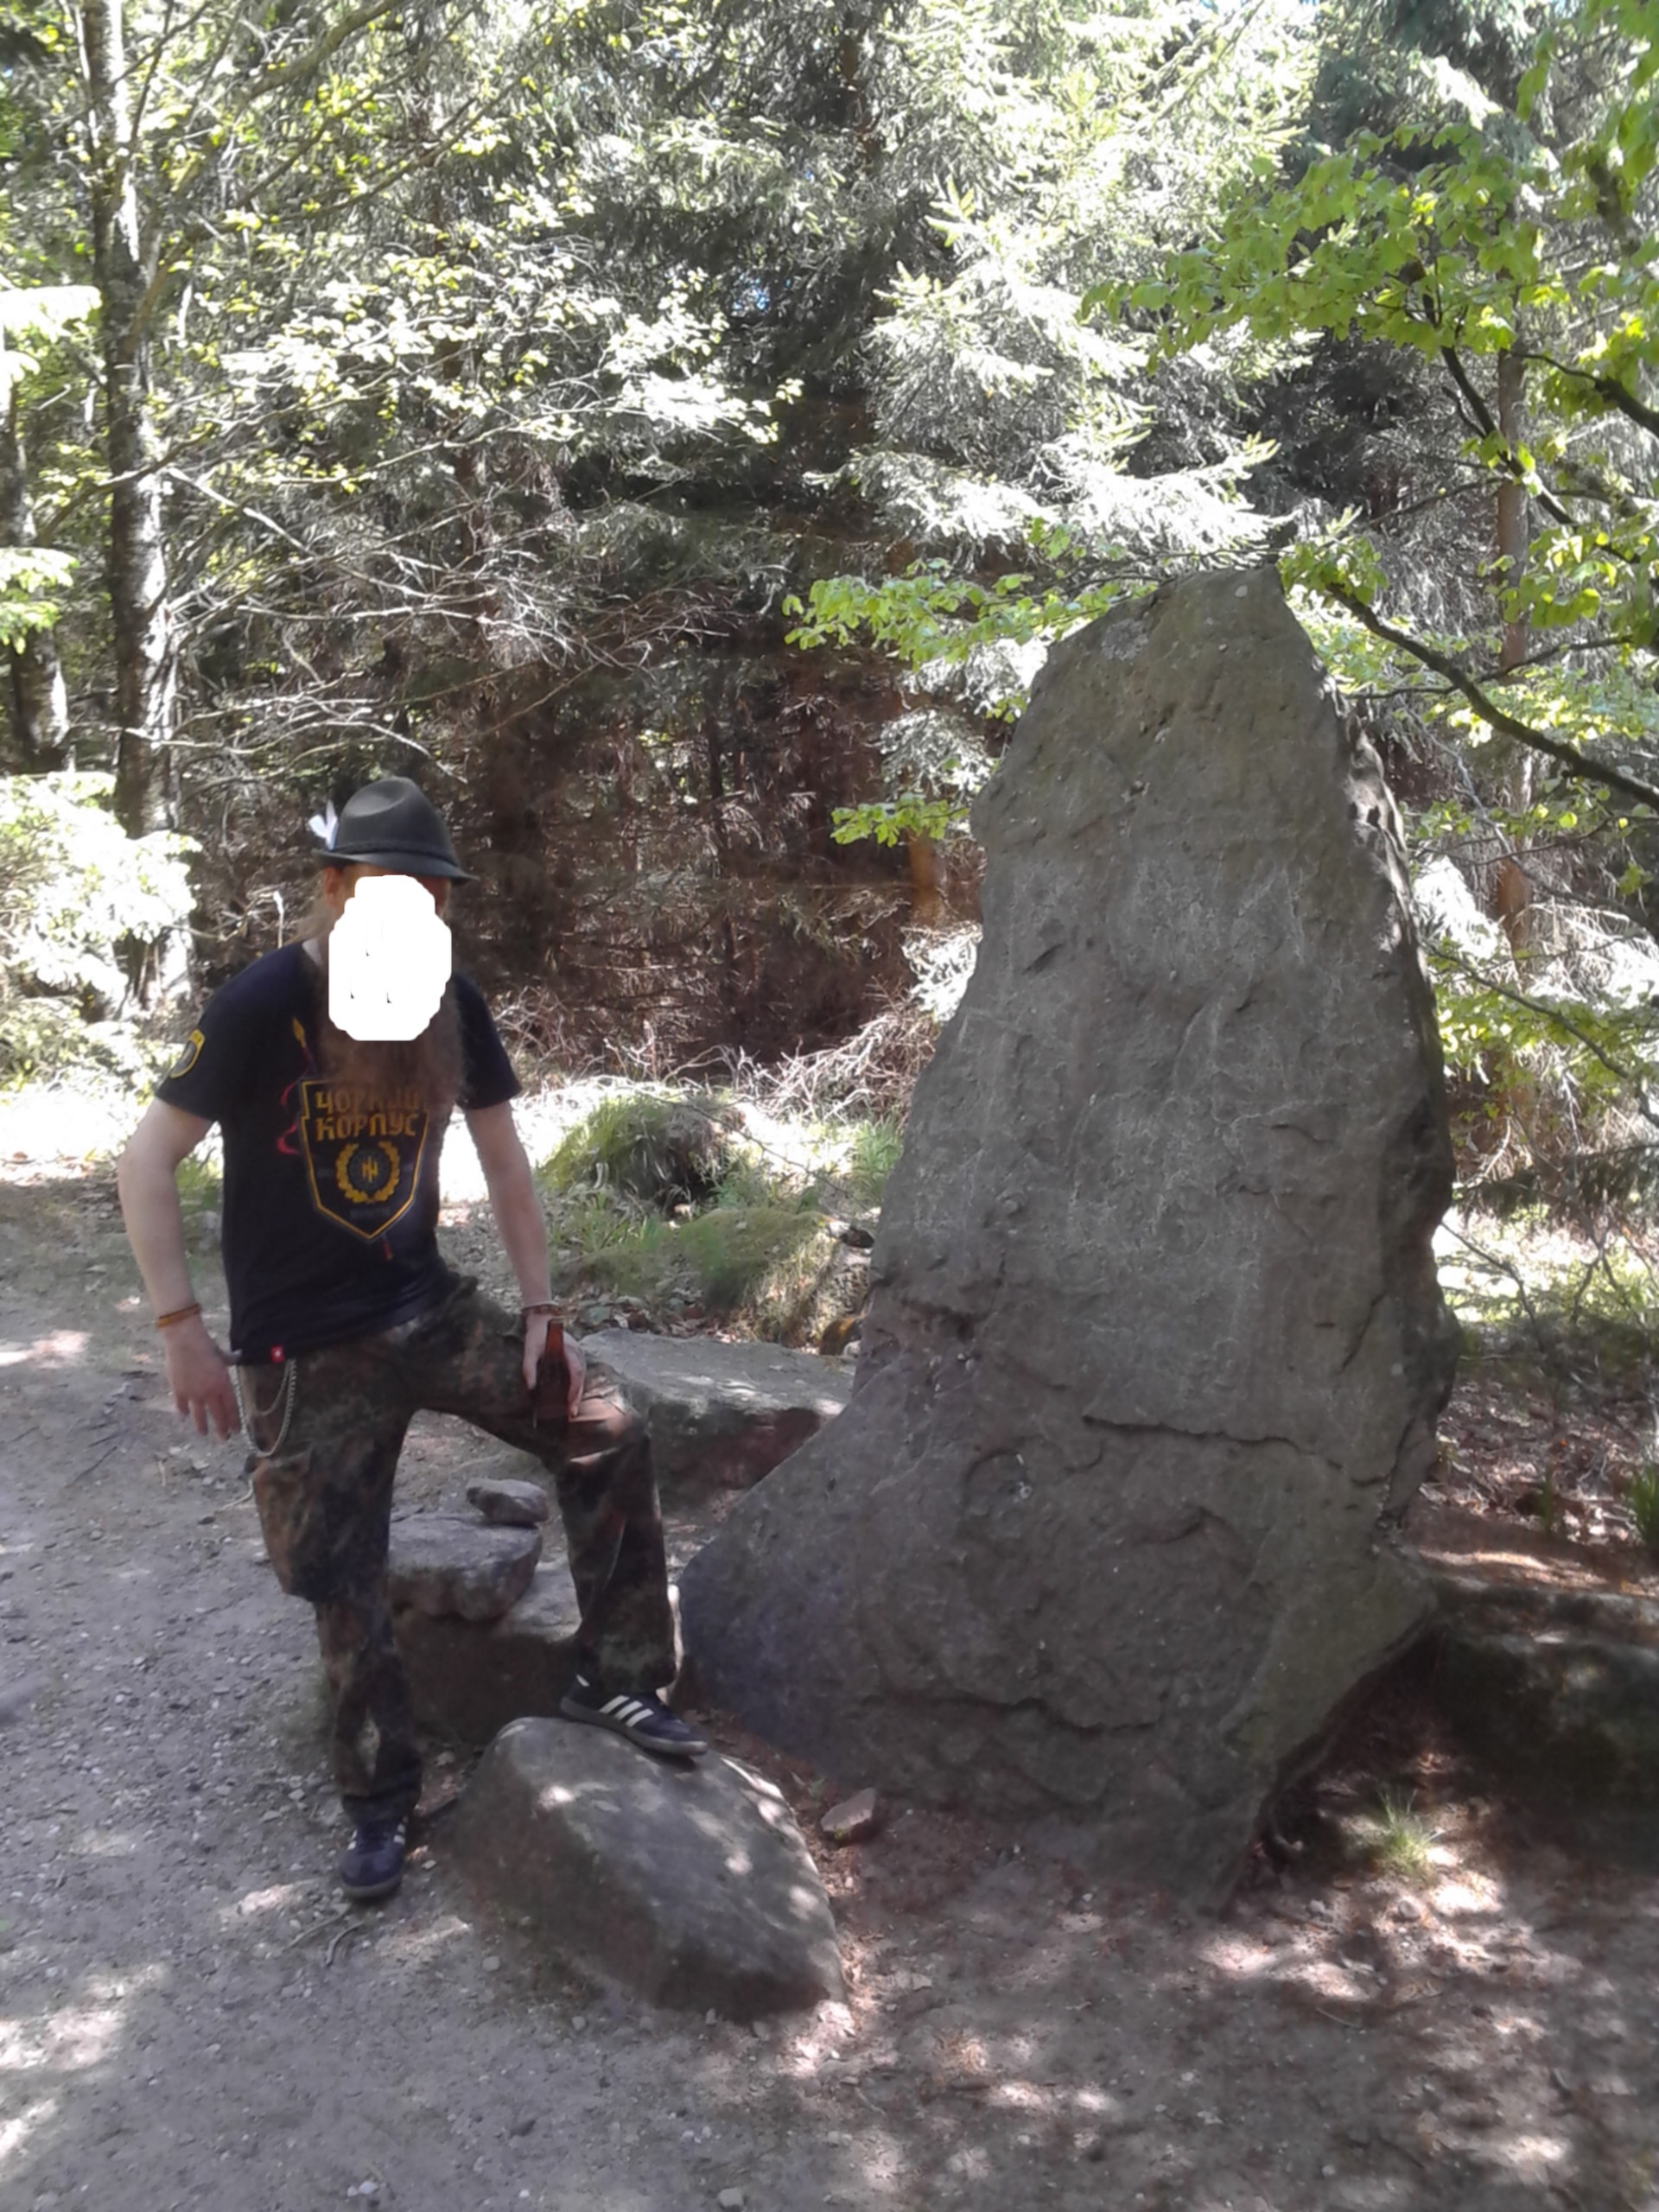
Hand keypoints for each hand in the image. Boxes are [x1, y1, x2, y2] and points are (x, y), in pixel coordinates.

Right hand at [162, 1315, 239, 1440]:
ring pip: (199, 1415)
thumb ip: (230, 1359)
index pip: (231, 1408)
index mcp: (223, 1384)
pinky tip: (184, 1416)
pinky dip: (183, 1411)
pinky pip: (182, 1405)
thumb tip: (239, 1356)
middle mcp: (210, 1392)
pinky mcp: (178, 1390)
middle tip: (224, 1439)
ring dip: (202, 1426)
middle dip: (221, 1429)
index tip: (236, 1431)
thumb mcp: (221, 1353)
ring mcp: (193, 1393)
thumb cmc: (205, 1344)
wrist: (184, 1341)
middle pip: (217, 1415)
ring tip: (203, 1433)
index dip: (234, 1421)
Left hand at [523, 1312, 585, 1419]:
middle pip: (581, 1378)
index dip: (575, 1389)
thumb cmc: (537, 1334)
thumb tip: (531, 1388)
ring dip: (577, 1393)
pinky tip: (569, 1397)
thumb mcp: (530, 1350)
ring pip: (581, 1378)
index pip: (576, 1372)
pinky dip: (575, 1387)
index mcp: (570, 1350)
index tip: (570, 1403)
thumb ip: (529, 1368)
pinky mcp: (575, 1358)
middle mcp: (578, 1353)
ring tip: (571, 1409)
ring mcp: (578, 1356)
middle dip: (577, 1397)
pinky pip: (578, 1375)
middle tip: (572, 1413)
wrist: (542, 1320)